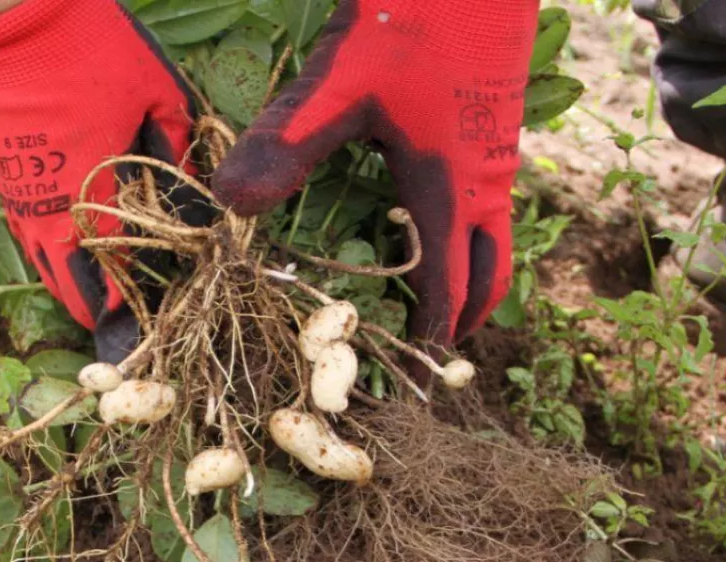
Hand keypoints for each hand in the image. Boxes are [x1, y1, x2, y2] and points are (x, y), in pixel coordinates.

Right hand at [0, 0, 197, 362]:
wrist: (10, 14)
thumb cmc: (91, 50)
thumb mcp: (158, 97)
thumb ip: (180, 156)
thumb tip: (204, 204)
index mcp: (93, 195)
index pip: (114, 274)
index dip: (128, 310)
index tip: (144, 332)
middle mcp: (48, 209)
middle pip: (69, 284)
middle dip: (94, 310)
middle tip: (117, 327)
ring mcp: (17, 194)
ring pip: (42, 263)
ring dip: (68, 284)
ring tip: (94, 302)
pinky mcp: (0, 175)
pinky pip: (24, 233)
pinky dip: (47, 251)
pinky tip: (66, 254)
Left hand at [214, 0, 538, 346]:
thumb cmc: (410, 16)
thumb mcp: (335, 84)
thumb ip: (286, 145)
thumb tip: (227, 204)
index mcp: (446, 187)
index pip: (447, 283)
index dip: (430, 327)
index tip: (412, 362)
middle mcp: (484, 179)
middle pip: (493, 271)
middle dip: (468, 313)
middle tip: (439, 345)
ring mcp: (498, 148)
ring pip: (498, 233)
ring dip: (474, 271)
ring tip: (438, 290)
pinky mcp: (498, 118)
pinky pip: (495, 196)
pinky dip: (473, 227)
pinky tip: (430, 207)